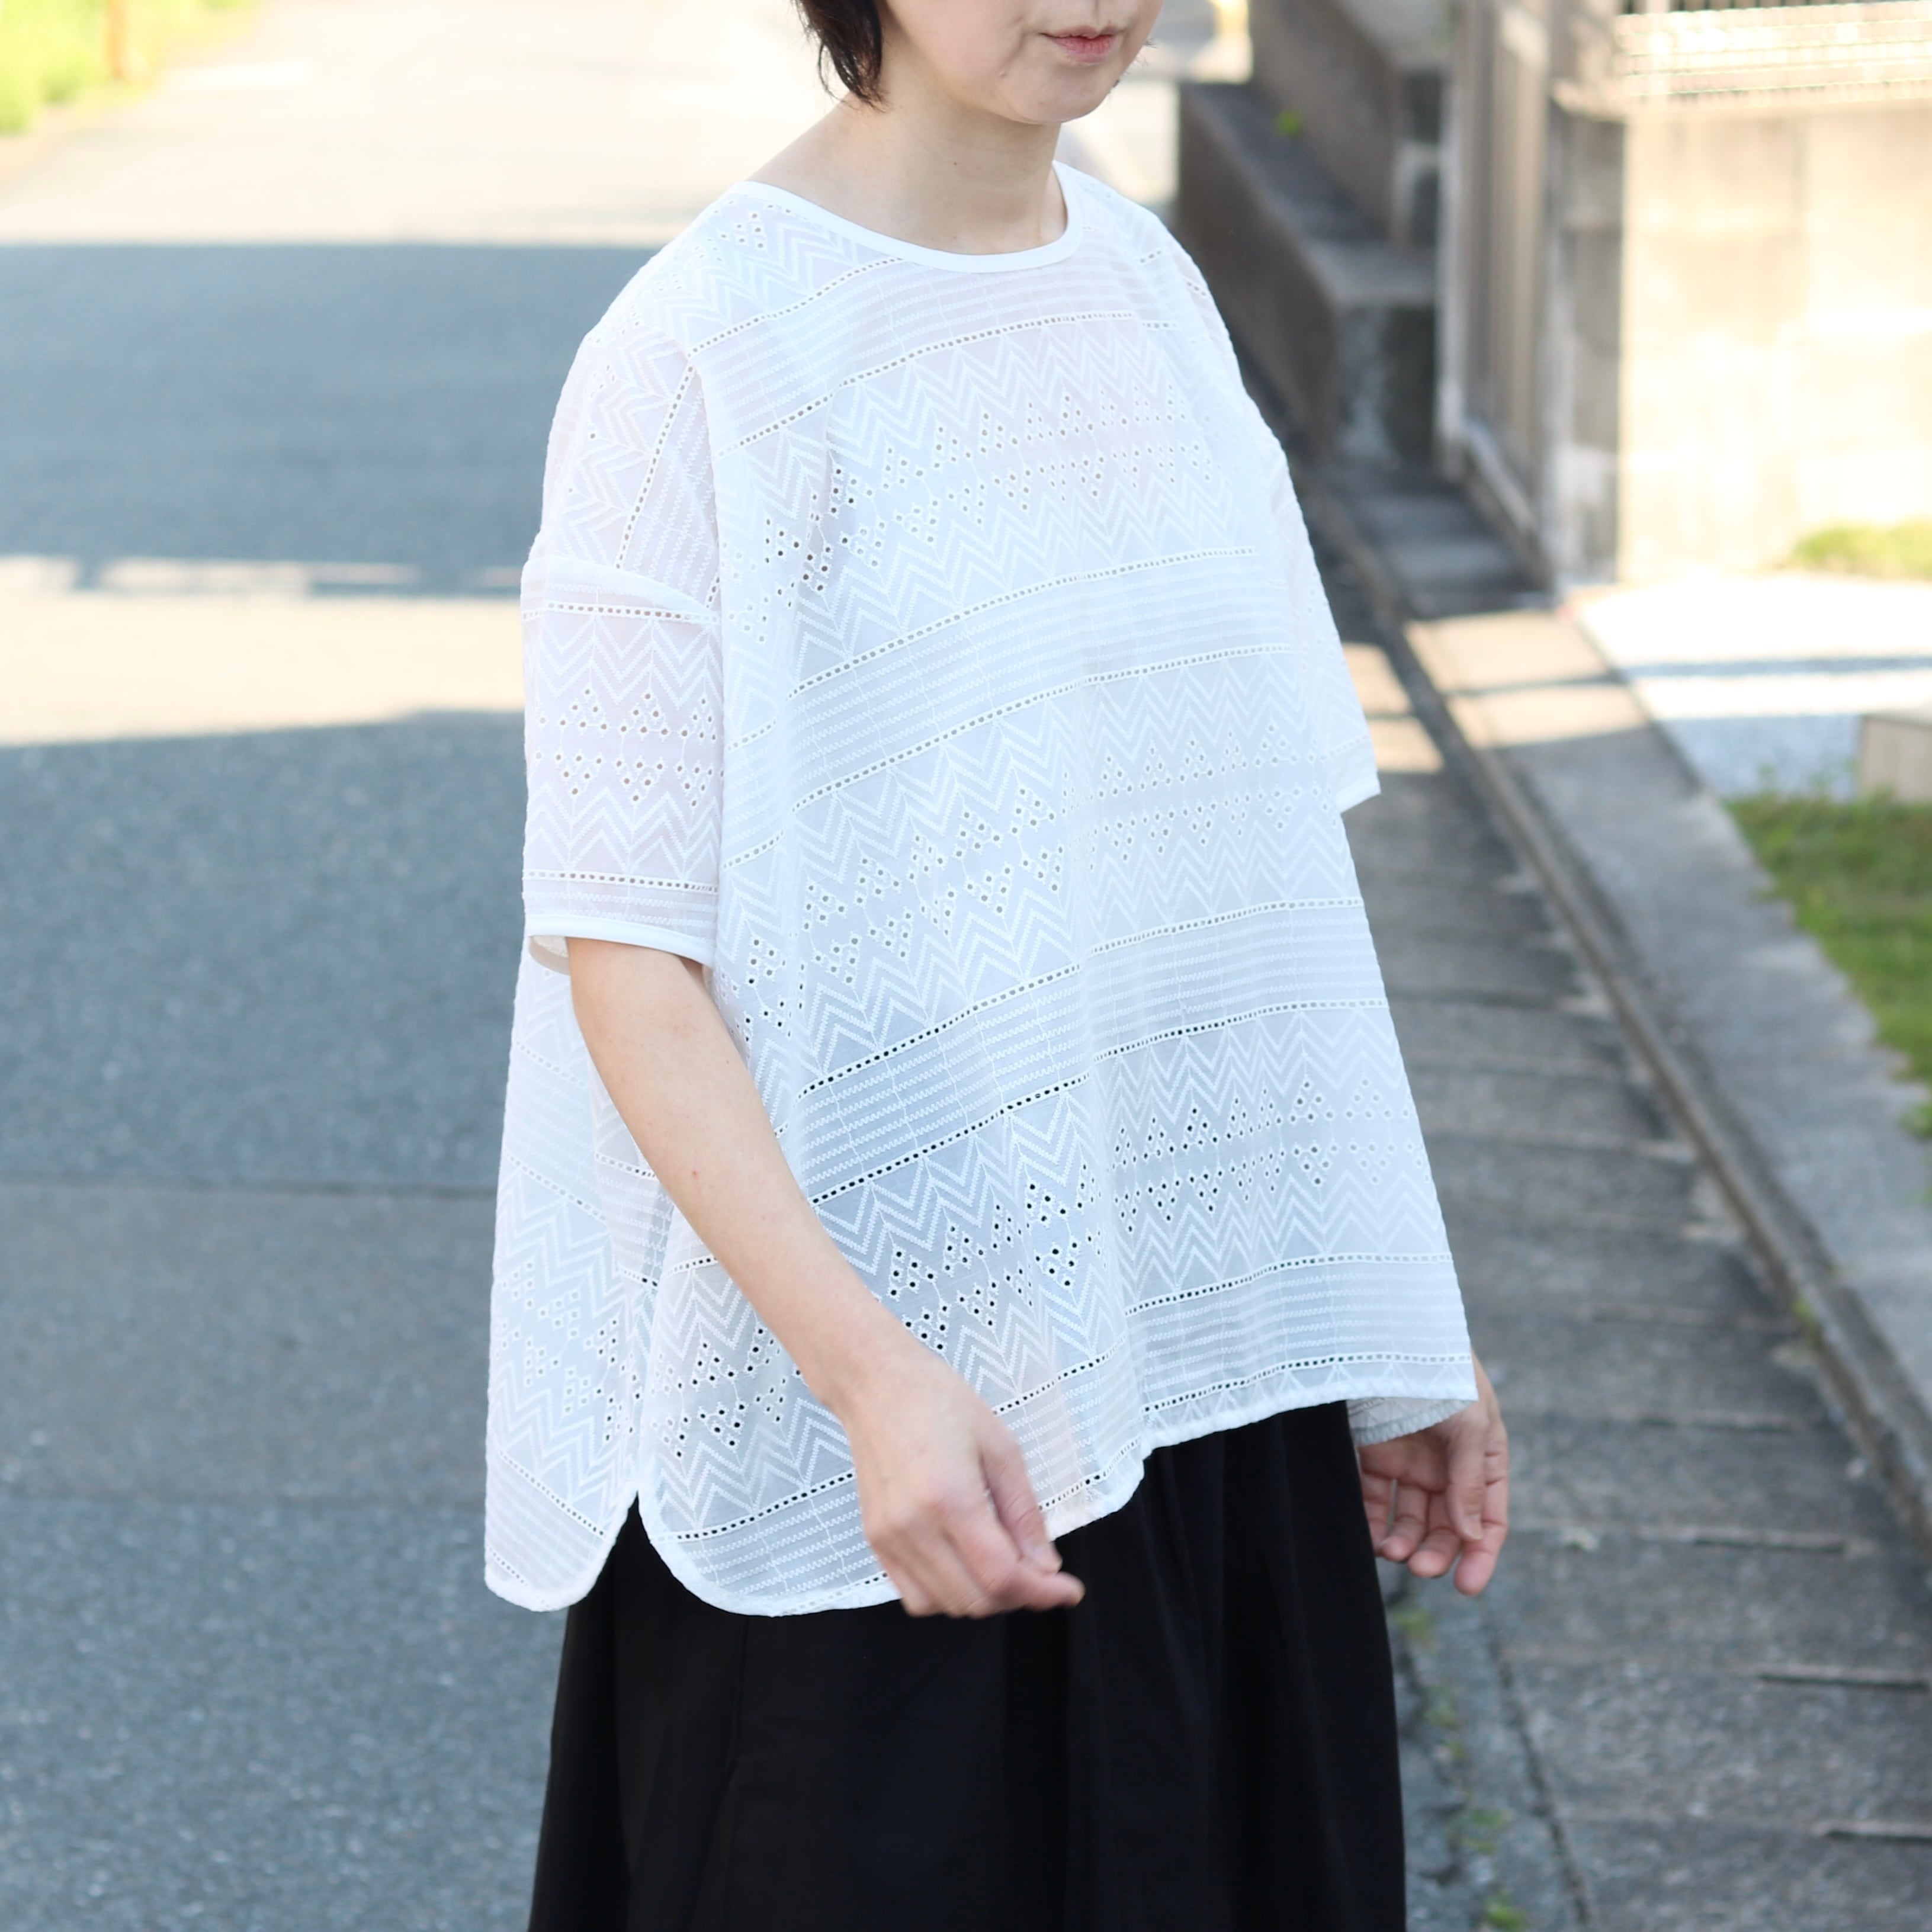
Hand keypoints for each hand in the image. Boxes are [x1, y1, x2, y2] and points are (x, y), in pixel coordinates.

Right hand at [832, 1332, 1084, 1617]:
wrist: (876, 1384)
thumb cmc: (939, 1401)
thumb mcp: (1001, 1446)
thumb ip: (1024, 1513)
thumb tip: (1045, 1566)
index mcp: (950, 1498)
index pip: (1001, 1576)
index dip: (1042, 1592)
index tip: (1068, 1590)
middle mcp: (913, 1527)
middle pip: (976, 1600)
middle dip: (1019, 1595)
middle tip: (1041, 1572)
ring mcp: (889, 1538)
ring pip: (946, 1605)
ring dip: (984, 1598)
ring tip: (1003, 1564)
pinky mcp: (875, 1542)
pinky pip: (915, 1597)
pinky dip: (949, 1594)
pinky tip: (966, 1565)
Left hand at [1358, 1355, 1508, 1594]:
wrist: (1386, 1329)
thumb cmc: (1440, 1369)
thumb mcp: (1468, 1421)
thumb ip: (1469, 1480)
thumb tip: (1472, 1535)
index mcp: (1483, 1454)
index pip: (1489, 1516)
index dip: (1481, 1554)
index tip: (1466, 1587)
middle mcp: (1448, 1463)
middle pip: (1448, 1525)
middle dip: (1437, 1552)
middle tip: (1419, 1569)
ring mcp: (1411, 1459)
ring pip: (1411, 1518)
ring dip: (1404, 1542)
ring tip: (1391, 1552)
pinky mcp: (1373, 1452)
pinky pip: (1375, 1499)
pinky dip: (1373, 1522)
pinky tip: (1371, 1538)